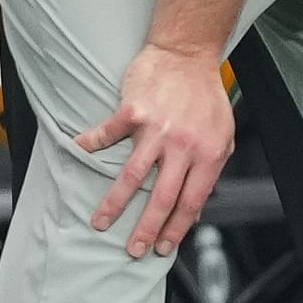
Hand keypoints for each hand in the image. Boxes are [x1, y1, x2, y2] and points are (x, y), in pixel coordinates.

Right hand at [74, 44, 236, 257]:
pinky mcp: (133, 112)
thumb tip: (197, 206)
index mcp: (208, 154)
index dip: (176, 229)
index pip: (191, 202)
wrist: (187, 53)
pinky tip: (79, 152)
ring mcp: (156, 129)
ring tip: (100, 222)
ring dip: (114, 203)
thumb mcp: (223, 135)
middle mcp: (182, 146)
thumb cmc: (205, 94)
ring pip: (132, 176)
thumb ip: (211, 169)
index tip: (163, 247)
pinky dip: (92, 144)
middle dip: (146, 230)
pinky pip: (109, 133)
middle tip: (132, 249)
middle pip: (161, 198)